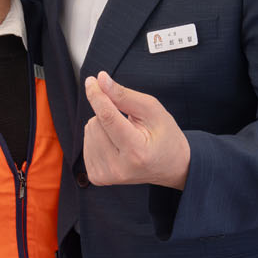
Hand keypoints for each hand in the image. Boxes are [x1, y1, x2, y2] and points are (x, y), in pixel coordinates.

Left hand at [82, 71, 189, 188]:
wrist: (171, 167)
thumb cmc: (165, 136)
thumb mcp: (152, 110)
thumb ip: (124, 95)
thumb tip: (100, 80)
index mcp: (137, 152)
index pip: (108, 118)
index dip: (98, 96)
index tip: (91, 81)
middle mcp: (119, 168)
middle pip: (96, 123)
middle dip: (109, 114)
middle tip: (130, 125)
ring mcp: (106, 175)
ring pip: (89, 131)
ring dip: (103, 126)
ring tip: (125, 136)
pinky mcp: (97, 177)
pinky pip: (86, 143)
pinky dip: (99, 138)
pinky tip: (115, 145)